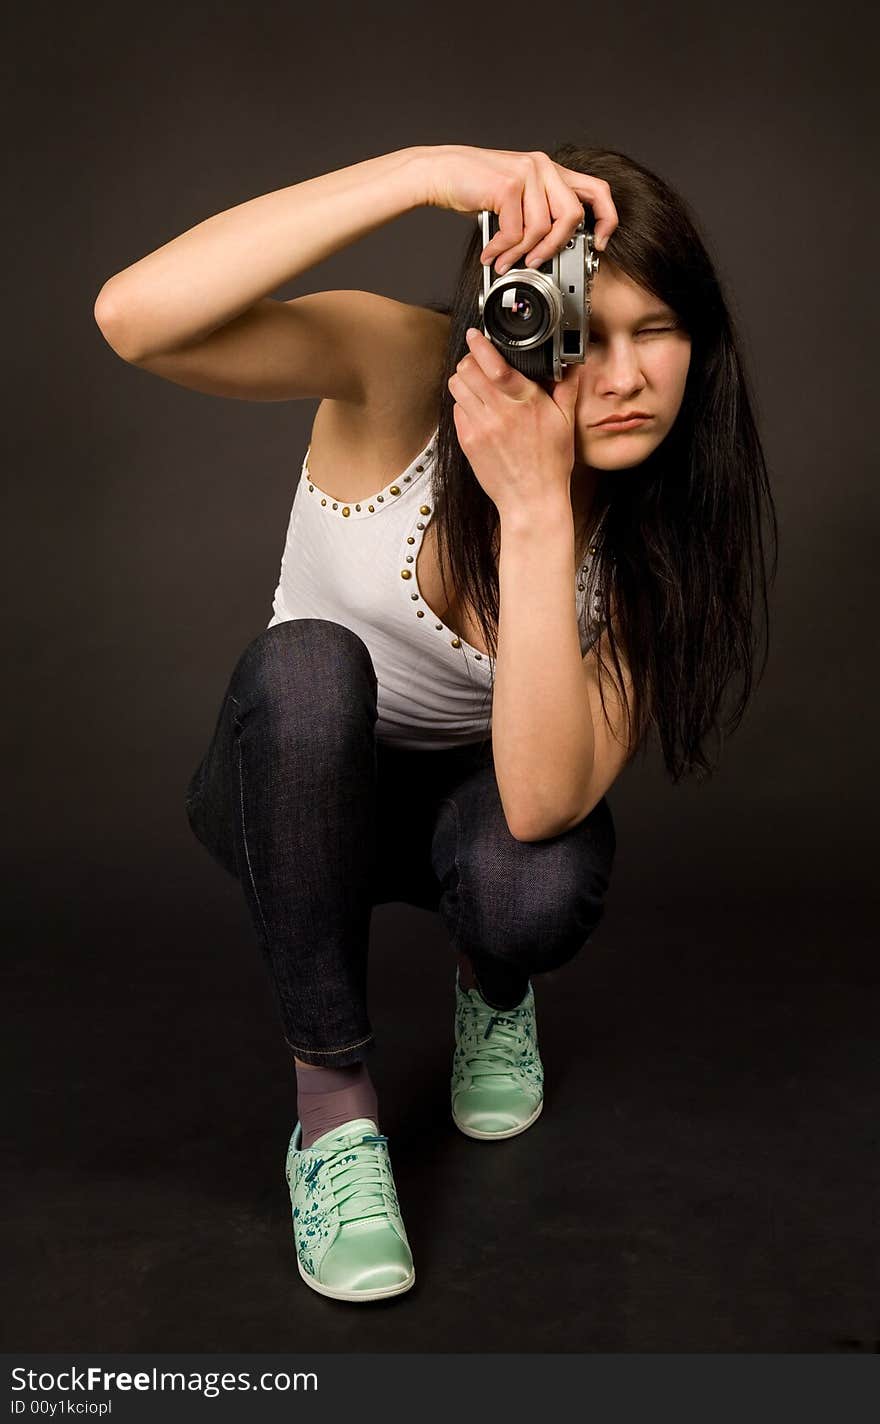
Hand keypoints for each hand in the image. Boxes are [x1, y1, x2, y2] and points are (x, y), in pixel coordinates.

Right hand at [417, 143, 617, 269]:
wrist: (440, 172)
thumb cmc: (475, 186)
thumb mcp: (515, 195)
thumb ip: (537, 211)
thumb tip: (551, 247)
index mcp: (550, 170)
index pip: (596, 191)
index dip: (606, 219)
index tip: (599, 243)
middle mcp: (543, 167)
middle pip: (572, 216)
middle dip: (556, 247)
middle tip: (538, 262)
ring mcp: (527, 173)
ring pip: (541, 228)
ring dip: (521, 253)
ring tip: (505, 262)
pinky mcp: (508, 185)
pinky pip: (515, 231)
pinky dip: (502, 249)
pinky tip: (491, 254)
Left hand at [448, 327, 581, 516]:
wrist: (532, 500)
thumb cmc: (550, 464)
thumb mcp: (565, 422)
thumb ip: (566, 388)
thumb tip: (573, 365)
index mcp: (525, 402)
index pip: (494, 365)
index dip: (480, 345)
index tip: (475, 334)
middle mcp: (499, 413)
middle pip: (467, 371)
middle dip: (470, 360)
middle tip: (478, 362)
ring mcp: (480, 428)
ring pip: (457, 388)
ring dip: (463, 380)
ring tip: (476, 384)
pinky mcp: (468, 442)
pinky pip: (457, 411)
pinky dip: (463, 404)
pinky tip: (478, 409)